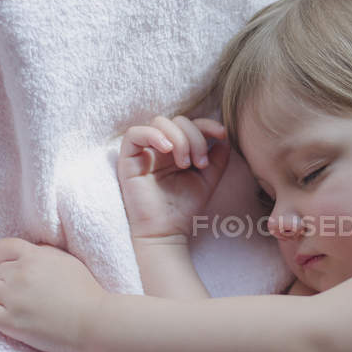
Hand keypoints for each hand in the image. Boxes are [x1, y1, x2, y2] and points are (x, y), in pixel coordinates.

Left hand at [0, 238, 105, 351]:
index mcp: (36, 256)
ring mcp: (14, 297)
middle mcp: (21, 273)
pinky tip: (1, 318)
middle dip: (6, 283)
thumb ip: (44, 253)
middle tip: (24, 296)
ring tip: (14, 308)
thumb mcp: (68, 261)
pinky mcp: (10, 321)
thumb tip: (28, 253)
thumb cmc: (86, 291)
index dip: (7, 259)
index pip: (3, 247)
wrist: (94, 320)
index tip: (17, 271)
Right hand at [117, 116, 229, 239]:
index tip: (221, 134)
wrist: (167, 231)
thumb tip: (224, 135)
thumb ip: (218, 157)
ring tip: (184, 164)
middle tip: (200, 163)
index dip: (207, 123)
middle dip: (194, 137)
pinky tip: (166, 149)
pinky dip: (153, 135)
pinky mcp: (128, 160)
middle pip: (177, 121)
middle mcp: (161, 147)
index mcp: (179, 149)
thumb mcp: (209, 178)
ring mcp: (144, 152)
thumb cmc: (185, 206)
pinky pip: (134, 134)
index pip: (191, 124)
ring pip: (159, 123)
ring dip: (179, 138)